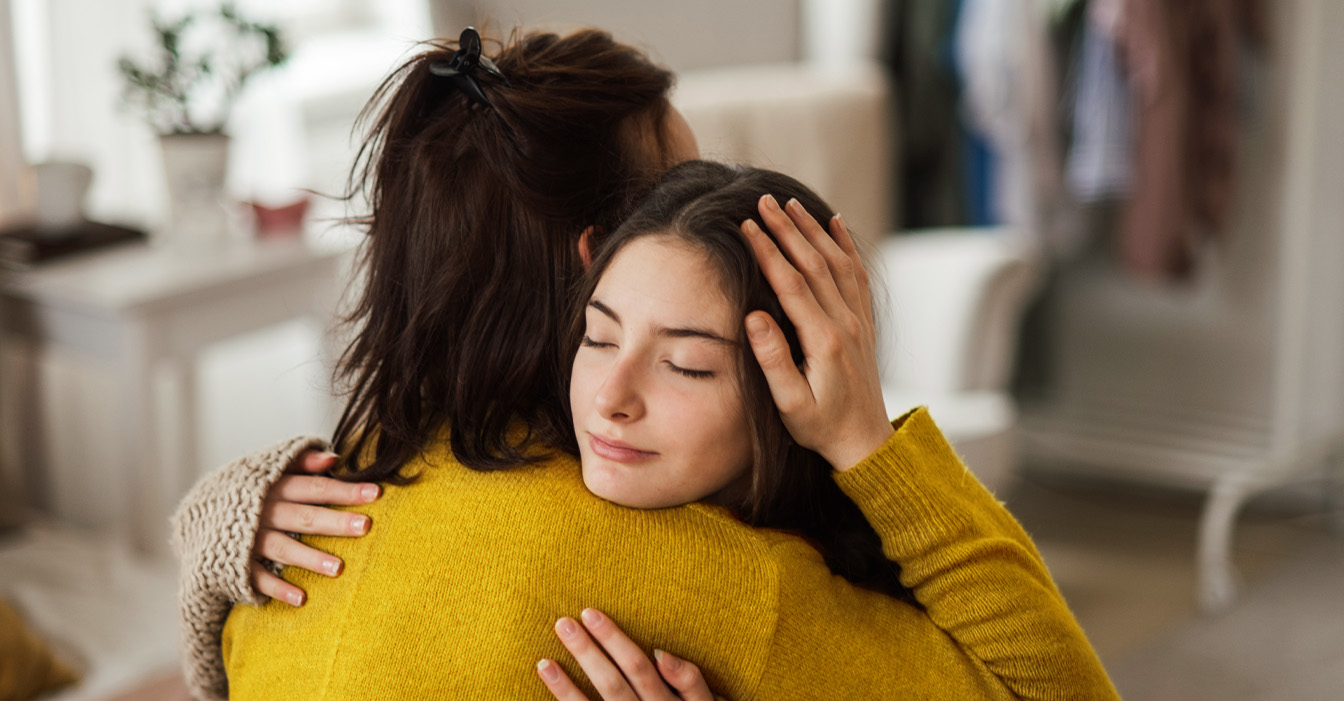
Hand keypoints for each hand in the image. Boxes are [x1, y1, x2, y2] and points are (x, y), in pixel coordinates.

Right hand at [249, 449, 380, 605]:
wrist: (197, 516)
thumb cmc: (251, 491)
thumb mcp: (270, 469)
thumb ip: (302, 462)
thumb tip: (335, 458)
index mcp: (273, 486)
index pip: (315, 487)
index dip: (344, 489)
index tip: (376, 493)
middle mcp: (261, 511)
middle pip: (302, 516)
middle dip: (334, 521)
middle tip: (365, 526)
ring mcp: (247, 539)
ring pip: (282, 547)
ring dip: (309, 558)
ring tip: (339, 568)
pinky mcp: (236, 563)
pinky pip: (257, 577)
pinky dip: (277, 588)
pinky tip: (301, 598)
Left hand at [537, 608, 713, 700]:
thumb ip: (690, 681)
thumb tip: (660, 653)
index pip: (638, 667)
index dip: (613, 641)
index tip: (590, 614)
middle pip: (612, 684)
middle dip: (587, 653)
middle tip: (563, 624)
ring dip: (566, 687)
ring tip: (544, 663)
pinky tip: (551, 685)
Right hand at [741, 194, 893, 470]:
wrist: (865, 441)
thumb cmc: (821, 427)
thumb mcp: (790, 404)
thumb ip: (773, 360)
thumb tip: (754, 317)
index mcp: (824, 341)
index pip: (792, 284)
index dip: (769, 252)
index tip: (748, 226)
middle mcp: (845, 323)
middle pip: (814, 264)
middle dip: (787, 229)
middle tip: (763, 201)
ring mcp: (858, 320)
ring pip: (837, 262)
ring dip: (813, 230)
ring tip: (790, 203)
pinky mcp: (863, 322)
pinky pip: (856, 274)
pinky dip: (845, 245)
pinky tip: (834, 223)